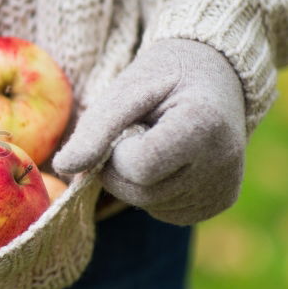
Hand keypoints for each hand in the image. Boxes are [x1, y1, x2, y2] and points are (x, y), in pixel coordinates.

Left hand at [53, 39, 245, 225]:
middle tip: (135, 136)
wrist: (214, 76)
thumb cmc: (163, 80)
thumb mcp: (126, 92)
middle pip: (141, 192)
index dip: (118, 153)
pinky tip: (168, 163)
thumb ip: (95, 130)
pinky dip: (155, 191)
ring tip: (155, 143)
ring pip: (151, 205)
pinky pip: (167, 212)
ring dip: (136, 181)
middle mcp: (223, 162)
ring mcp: (224, 186)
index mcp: (203, 124)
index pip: (139, 166)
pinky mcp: (221, 201)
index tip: (128, 128)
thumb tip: (63, 168)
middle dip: (121, 170)